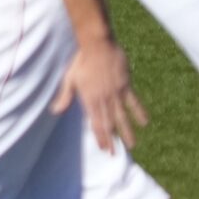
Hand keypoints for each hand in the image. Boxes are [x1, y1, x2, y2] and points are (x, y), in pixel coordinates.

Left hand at [56, 36, 147, 150]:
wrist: (97, 45)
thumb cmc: (81, 61)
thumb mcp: (69, 79)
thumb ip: (64, 97)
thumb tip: (54, 111)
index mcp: (89, 99)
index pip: (95, 123)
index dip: (100, 137)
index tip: (104, 148)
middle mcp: (103, 99)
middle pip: (108, 124)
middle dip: (112, 140)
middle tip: (115, 154)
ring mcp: (115, 93)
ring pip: (122, 117)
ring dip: (126, 132)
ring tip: (131, 146)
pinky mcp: (125, 85)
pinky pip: (133, 102)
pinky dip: (139, 113)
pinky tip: (145, 123)